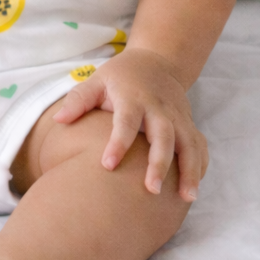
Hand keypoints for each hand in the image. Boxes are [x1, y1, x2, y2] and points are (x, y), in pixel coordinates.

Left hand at [53, 47, 207, 200]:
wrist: (157, 61)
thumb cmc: (120, 77)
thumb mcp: (97, 80)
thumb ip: (78, 100)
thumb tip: (58, 120)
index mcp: (132, 97)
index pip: (126, 121)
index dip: (118, 142)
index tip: (107, 165)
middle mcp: (158, 107)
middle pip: (163, 135)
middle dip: (159, 162)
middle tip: (152, 190)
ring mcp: (177, 116)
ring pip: (188, 143)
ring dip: (188, 170)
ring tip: (185, 198)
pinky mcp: (189, 123)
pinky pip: (199, 145)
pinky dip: (200, 166)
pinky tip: (193, 189)